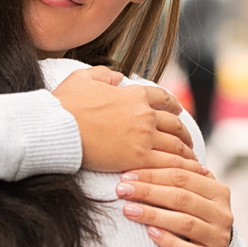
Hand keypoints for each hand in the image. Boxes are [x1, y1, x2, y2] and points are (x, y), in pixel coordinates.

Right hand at [52, 66, 194, 172]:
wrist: (59, 128)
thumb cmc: (66, 103)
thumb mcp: (84, 78)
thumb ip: (105, 74)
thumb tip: (118, 77)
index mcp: (135, 94)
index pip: (163, 98)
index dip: (173, 105)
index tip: (178, 111)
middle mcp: (145, 114)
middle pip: (175, 123)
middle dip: (184, 132)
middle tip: (187, 140)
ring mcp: (144, 137)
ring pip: (176, 144)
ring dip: (185, 152)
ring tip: (189, 159)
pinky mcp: (138, 158)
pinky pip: (167, 163)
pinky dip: (179, 167)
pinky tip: (183, 172)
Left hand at [115, 162, 233, 246]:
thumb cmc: (195, 218)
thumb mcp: (194, 196)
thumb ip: (180, 179)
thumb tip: (145, 157)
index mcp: (218, 191)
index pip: (182, 176)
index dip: (152, 174)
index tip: (126, 176)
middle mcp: (222, 213)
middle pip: (181, 197)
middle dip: (148, 192)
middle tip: (122, 190)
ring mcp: (218, 238)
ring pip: (184, 223)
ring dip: (153, 214)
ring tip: (128, 210)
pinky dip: (168, 241)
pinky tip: (149, 233)